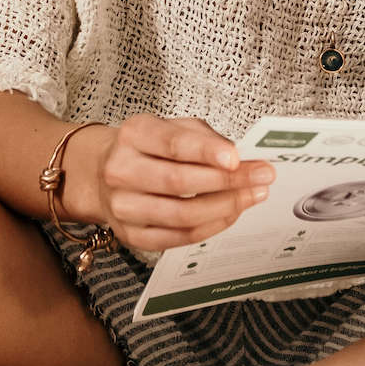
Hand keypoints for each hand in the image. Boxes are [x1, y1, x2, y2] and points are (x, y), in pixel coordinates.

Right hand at [64, 113, 274, 250]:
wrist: (103, 172)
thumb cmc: (148, 148)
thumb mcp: (172, 127)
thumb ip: (204, 138)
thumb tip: (241, 159)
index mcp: (133, 134)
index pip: (173, 144)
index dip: (207, 152)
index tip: (237, 158)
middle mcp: (121, 169)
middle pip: (179, 182)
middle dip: (228, 182)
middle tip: (262, 178)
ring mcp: (123, 206)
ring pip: (181, 214)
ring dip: (224, 207)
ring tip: (251, 197)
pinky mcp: (131, 234)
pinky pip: (177, 238)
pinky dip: (210, 227)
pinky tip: (229, 214)